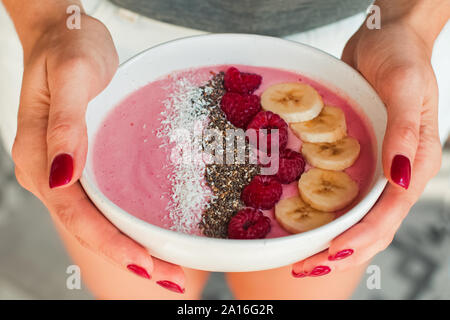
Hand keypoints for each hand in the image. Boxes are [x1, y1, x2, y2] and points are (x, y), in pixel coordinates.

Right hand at [11, 13, 184, 291]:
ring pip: (95, 221)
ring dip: (130, 247)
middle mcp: (48, 172)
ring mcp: (64, 171)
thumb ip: (64, 126)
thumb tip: (61, 176)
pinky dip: (125, 226)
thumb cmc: (67, 47)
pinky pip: (101, 204)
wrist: (64, 32)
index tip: (147, 264)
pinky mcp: (82, 164)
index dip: (111, 244)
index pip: (77, 214)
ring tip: (167, 268)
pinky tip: (149, 235)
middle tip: (171, 278)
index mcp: (39, 157)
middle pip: (88, 227)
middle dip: (128, 257)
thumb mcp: (72, 76)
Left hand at [292, 12, 442, 275]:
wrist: (386, 36)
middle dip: (341, 252)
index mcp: (415, 163)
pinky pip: (343, 193)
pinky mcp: (359, 157)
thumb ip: (405, 130)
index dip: (360, 237)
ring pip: (357, 216)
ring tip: (300, 257)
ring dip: (331, 239)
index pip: (388, 213)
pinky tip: (303, 220)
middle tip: (304, 268)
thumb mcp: (405, 85)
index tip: (329, 254)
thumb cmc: (401, 55)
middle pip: (373, 225)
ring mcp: (378, 167)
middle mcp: (397, 172)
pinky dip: (326, 213)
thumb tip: (400, 178)